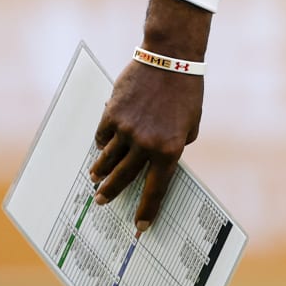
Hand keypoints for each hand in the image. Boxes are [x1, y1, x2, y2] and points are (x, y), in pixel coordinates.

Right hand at [91, 0, 209, 233]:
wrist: (170, 59)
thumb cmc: (186, 92)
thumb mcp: (191, 124)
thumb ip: (177, 145)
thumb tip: (160, 160)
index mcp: (170, 150)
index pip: (156, 189)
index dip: (147, 210)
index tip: (140, 226)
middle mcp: (146, 145)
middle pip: (124, 178)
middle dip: (112, 193)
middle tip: (102, 201)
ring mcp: (127, 130)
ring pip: (108, 159)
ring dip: (100, 172)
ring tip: (95, 178)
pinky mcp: (112, 114)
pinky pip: (102, 136)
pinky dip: (101, 143)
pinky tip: (100, 147)